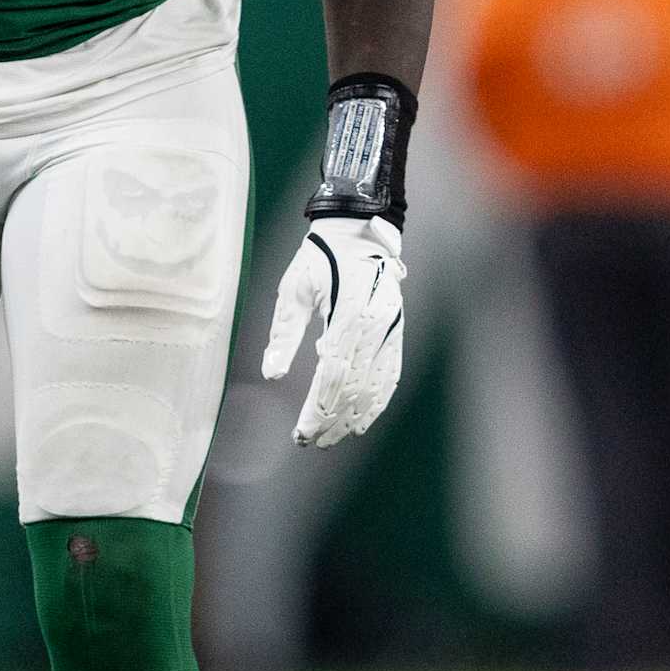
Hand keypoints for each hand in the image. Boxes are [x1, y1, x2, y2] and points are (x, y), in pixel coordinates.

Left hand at [261, 215, 404, 447]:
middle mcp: (374, 326)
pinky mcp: (396, 330)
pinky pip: (391, 373)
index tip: (301, 432)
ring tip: (334, 437)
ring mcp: (390, 329)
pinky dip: (379, 399)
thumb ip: (285, 332)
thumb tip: (273, 373)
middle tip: (311, 442)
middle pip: (355, 386)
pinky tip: (364, 418)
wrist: (359, 228)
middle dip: (332, 418)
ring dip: (355, 416)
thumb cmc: (319, 256)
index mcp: (348, 315)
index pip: (333, 375)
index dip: (318, 408)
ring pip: (376, 385)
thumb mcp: (294, 288)